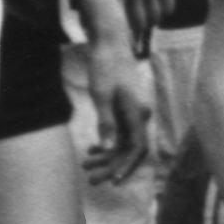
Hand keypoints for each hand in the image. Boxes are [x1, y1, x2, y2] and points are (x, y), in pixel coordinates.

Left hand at [84, 41, 154, 183]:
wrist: (109, 43)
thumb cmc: (105, 66)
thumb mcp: (101, 95)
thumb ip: (105, 123)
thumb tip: (107, 149)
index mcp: (135, 114)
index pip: (137, 148)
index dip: (127, 166)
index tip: (113, 180)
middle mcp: (136, 116)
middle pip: (128, 150)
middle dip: (111, 166)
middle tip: (91, 180)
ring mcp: (130, 114)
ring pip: (122, 144)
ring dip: (106, 158)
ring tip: (85, 168)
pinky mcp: (123, 110)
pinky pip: (118, 134)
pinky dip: (106, 144)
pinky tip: (91, 150)